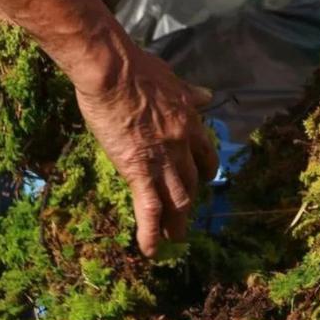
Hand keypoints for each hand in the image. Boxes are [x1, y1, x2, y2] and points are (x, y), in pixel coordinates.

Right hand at [75, 50, 218, 256]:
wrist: (113, 71)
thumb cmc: (136, 68)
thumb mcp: (172, 78)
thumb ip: (189, 93)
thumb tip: (207, 95)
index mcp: (190, 123)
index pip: (204, 155)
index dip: (204, 172)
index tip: (202, 181)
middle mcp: (182, 146)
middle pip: (191, 183)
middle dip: (189, 203)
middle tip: (185, 217)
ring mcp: (162, 161)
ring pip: (177, 201)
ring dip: (176, 224)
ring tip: (174, 240)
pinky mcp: (138, 172)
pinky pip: (149, 209)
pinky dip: (151, 233)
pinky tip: (150, 251)